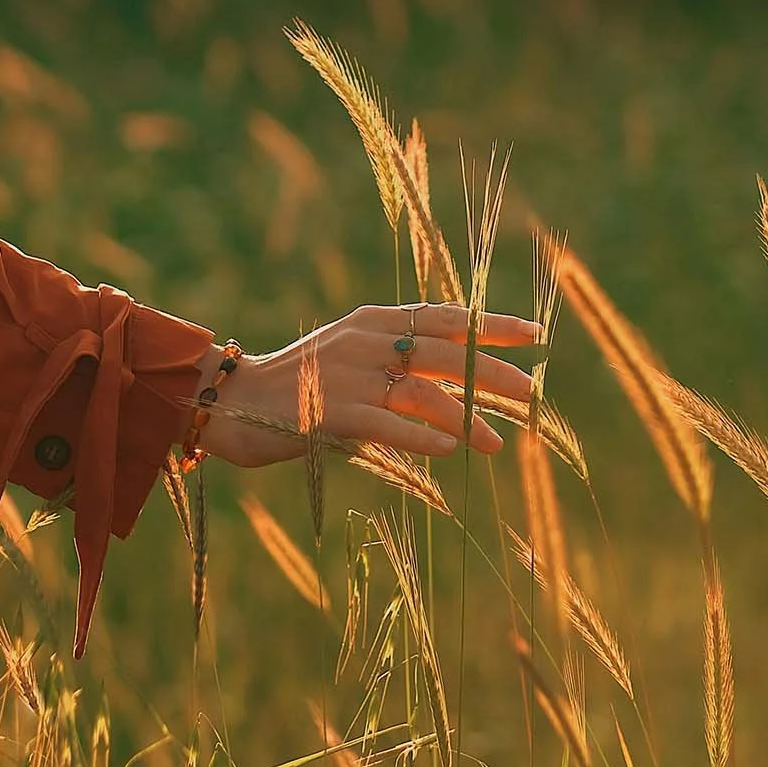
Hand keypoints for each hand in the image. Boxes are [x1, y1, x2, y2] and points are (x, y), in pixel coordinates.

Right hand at [198, 304, 541, 470]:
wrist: (232, 400)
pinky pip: (386, 425)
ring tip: (497, 443)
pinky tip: (451, 449)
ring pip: (421, 391)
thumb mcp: (352, 355)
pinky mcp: (329, 414)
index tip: (535, 333)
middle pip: (443, 353)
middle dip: (492, 372)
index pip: (444, 317)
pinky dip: (421, 436)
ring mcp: (348, 377)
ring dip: (465, 416)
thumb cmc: (302, 383)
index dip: (489, 323)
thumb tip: (460, 378)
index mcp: (374, 321)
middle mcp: (366, 342)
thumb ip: (397, 359)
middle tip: (532, 392)